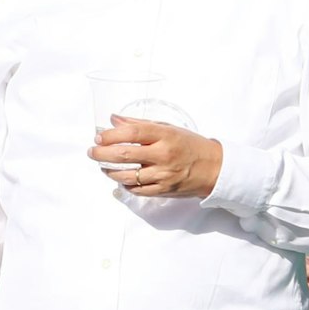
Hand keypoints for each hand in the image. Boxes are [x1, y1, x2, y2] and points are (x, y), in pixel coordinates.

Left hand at [91, 117, 223, 198]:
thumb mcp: (168, 129)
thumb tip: (114, 119)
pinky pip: (136, 189)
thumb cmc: (190, 145)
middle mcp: (163, 154)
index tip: (99, 137)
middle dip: (101, 153)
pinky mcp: (163, 190)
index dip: (110, 135)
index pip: (131, 132)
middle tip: (93, 152)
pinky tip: (120, 178)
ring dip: (109, 171)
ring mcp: (163, 174)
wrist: (215, 168)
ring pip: (126, 175)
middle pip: (124, 154)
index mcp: (165, 135)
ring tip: (103, 166)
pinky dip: (124, 184)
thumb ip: (140, 124)